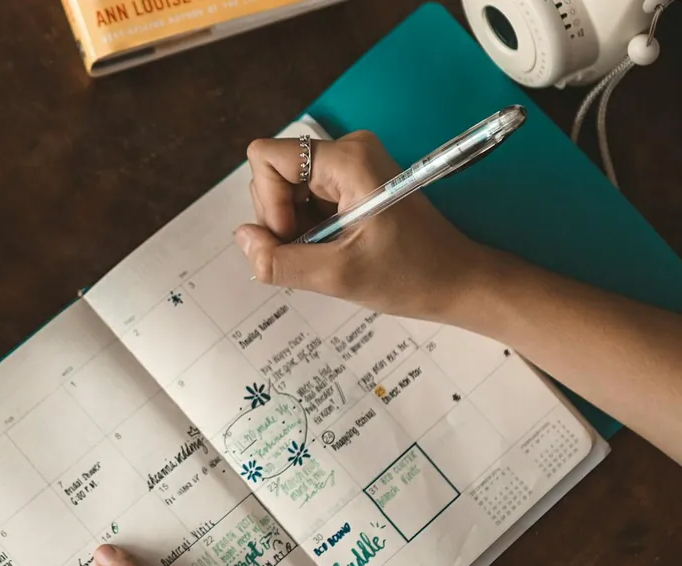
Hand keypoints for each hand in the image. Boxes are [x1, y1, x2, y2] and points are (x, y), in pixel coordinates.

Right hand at [236, 131, 499, 320]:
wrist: (458, 281)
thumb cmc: (410, 275)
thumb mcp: (338, 276)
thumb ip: (280, 261)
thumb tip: (242, 238)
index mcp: (347, 159)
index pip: (267, 158)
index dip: (269, 203)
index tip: (296, 237)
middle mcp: (346, 150)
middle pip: (274, 173)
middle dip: (281, 218)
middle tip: (317, 251)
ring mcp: (350, 164)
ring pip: (286, 189)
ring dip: (295, 226)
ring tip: (331, 251)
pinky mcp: (352, 181)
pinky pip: (305, 197)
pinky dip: (310, 227)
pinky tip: (336, 246)